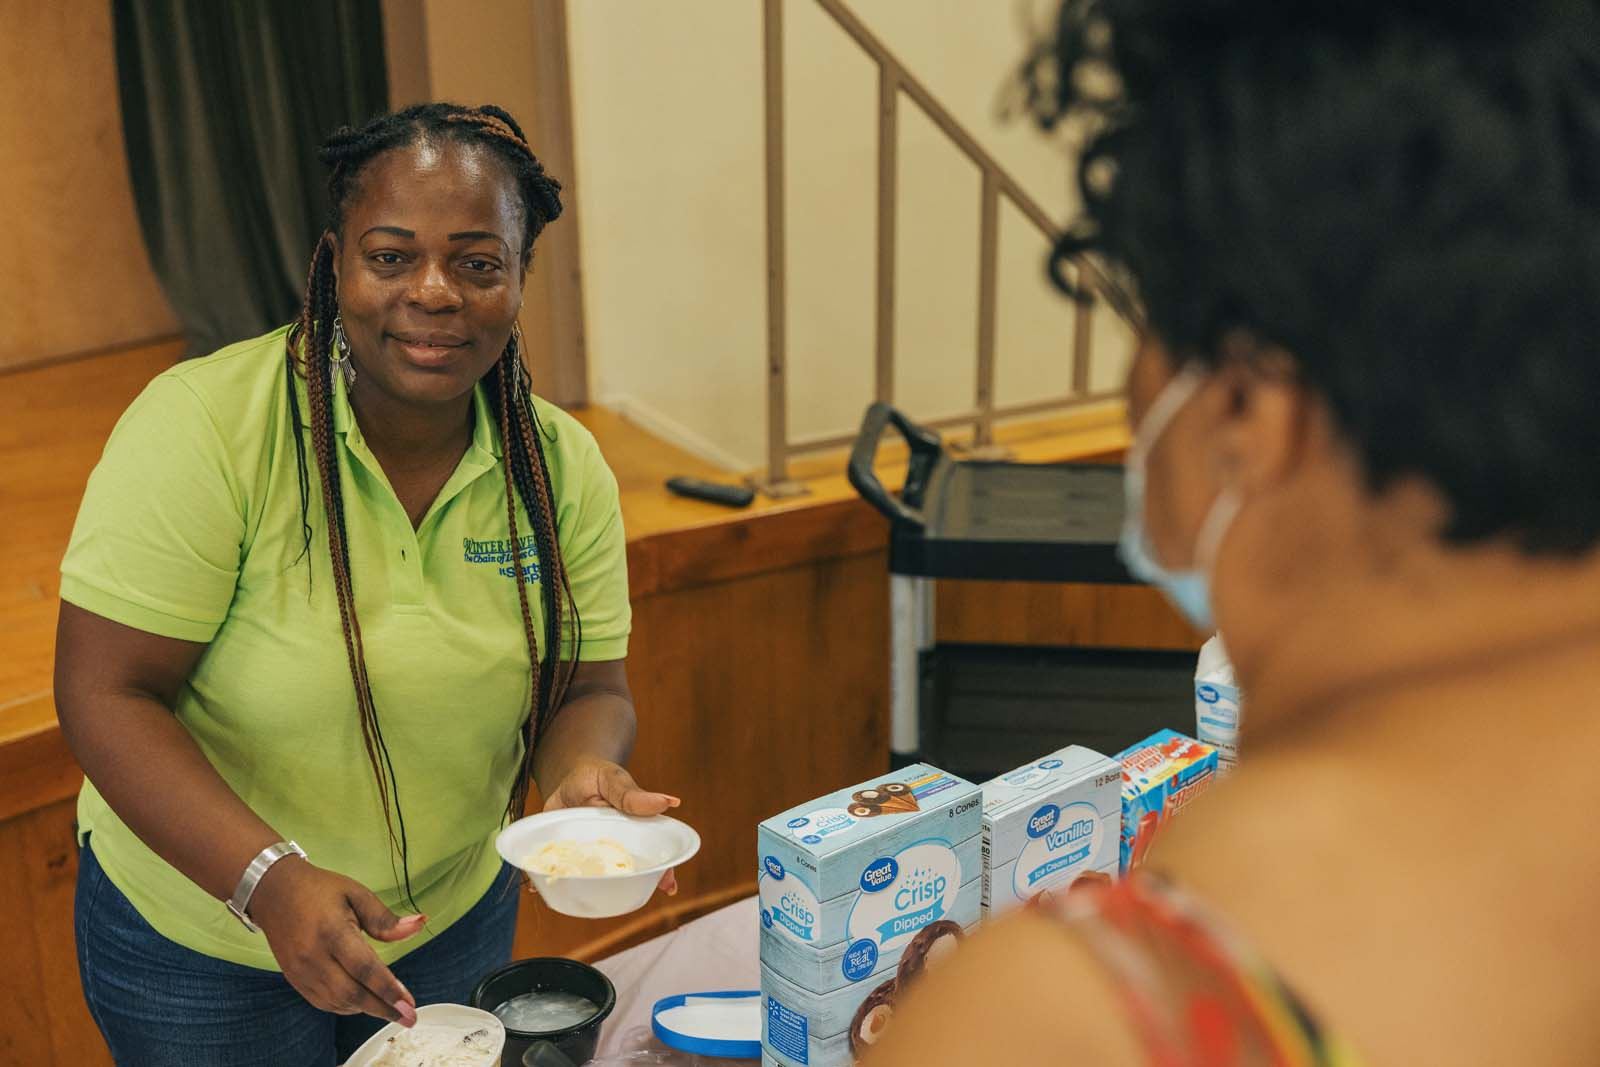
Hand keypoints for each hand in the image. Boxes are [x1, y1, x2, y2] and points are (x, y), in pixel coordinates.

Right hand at [249, 857, 422, 1024]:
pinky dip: (346, 1007)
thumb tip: (418, 925)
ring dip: (366, 1009)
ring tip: (391, 1010)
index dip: (388, 989)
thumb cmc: (319, 890)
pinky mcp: (295, 979)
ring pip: (338, 1002)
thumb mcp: (356, 894)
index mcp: (333, 932)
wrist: (274, 893)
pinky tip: (364, 1003)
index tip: (409, 1003)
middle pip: (352, 993)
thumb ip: (385, 918)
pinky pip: (323, 1002)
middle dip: (382, 1008)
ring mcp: (301, 971)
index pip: (364, 968)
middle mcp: (314, 956)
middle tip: (408, 1018)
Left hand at [544, 758, 681, 895]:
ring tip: (573, 898)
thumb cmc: (596, 777)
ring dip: (584, 892)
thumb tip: (668, 802)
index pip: (652, 853)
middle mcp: (611, 847)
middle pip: (625, 873)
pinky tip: (536, 887)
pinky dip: (545, 880)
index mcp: (631, 831)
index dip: (663, 871)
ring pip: (590, 878)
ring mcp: (586, 853)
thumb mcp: (612, 780)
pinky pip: (557, 870)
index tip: (668, 887)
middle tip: (625, 900)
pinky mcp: (563, 854)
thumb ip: (632, 795)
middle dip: (629, 889)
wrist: (565, 777)